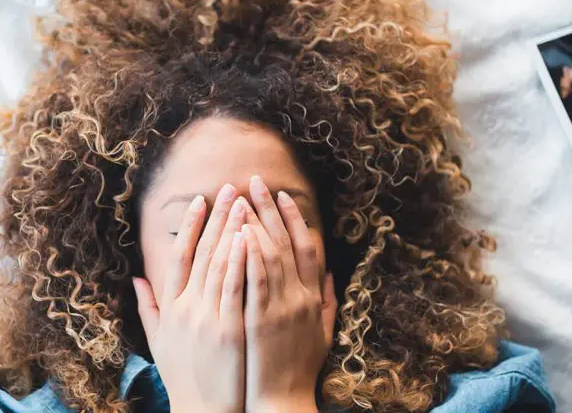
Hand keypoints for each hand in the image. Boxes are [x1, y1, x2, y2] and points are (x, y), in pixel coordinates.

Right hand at [133, 184, 247, 412]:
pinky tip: (247, 236)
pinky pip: (234, 287)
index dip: (190, 226)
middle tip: (229, 187)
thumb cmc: (184, 377)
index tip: (201, 201)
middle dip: (216, 218)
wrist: (204, 412)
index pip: (179, 256)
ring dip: (231, 229)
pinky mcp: (228, 329)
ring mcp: (206, 317)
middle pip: (201, 252)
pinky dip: (239, 260)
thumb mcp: (159, 341)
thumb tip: (136, 279)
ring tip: (243, 202)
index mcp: (171, 307)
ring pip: (218, 264)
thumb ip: (148, 308)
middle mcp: (186, 307)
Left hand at [241, 176, 336, 412]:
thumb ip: (329, 301)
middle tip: (254, 181)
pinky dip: (250, 254)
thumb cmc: (300, 369)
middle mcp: (301, 297)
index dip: (294, 218)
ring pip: (270, 255)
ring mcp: (282, 307)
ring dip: (256, 223)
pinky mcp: (261, 320)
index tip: (281, 195)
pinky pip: (256, 279)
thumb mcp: (324, 333)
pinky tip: (239, 232)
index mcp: (314, 298)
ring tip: (241, 197)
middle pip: (285, 242)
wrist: (284, 402)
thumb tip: (332, 274)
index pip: (306, 247)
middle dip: (269, 208)